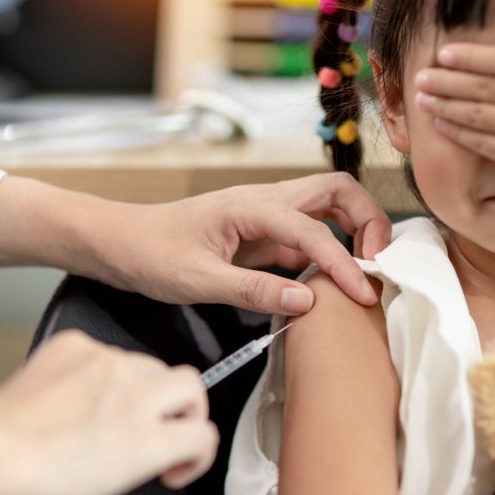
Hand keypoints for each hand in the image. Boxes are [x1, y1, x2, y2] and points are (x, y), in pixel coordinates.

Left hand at [0, 331, 216, 494]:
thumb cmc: (35, 483)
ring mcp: (105, 363)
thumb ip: (146, 460)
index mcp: (148, 439)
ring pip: (149, 364)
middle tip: (158, 429)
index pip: (203, 434)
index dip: (195, 453)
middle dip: (181, 409)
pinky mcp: (75, 346)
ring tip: (108, 414)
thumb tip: (153, 448)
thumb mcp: (109, 489)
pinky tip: (76, 394)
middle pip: (190, 385)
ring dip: (142, 387)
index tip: (175, 462)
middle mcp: (134, 393)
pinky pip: (105, 350)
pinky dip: (98, 370)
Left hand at [94, 172, 391, 314]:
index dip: (345, 264)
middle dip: (368, 221)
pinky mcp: (259, 237)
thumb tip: (308, 302)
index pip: (316, 231)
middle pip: (336, 192)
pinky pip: (305, 237)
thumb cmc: (149, 254)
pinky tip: (328, 286)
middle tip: (377, 265)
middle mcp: (264, 202)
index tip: (363, 297)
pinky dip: (327, 255)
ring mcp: (263, 217)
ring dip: (353, 232)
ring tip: (363, 273)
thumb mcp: (197, 280)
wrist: (118, 243)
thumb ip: (253, 289)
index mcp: (250, 206)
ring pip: (325, 209)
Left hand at [414, 6, 494, 215]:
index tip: (446, 51)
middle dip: (447, 78)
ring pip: (475, 111)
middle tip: (421, 74)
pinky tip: (439, 124)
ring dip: (444, 103)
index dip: (472, 55)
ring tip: (421, 97)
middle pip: (483, 84)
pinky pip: (479, 140)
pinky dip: (456, 131)